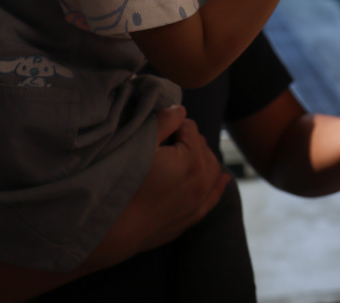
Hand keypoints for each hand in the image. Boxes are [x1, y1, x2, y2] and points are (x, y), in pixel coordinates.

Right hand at [79, 106, 227, 272]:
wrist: (115, 230)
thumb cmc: (124, 185)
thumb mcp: (140, 146)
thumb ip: (164, 122)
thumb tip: (180, 110)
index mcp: (193, 159)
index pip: (189, 127)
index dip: (172, 124)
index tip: (158, 131)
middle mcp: (203, 180)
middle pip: (203, 146)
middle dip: (187, 139)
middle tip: (165, 142)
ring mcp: (200, 201)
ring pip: (212, 169)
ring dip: (201, 157)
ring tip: (184, 153)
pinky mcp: (192, 217)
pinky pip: (214, 197)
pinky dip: (218, 184)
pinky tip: (223, 178)